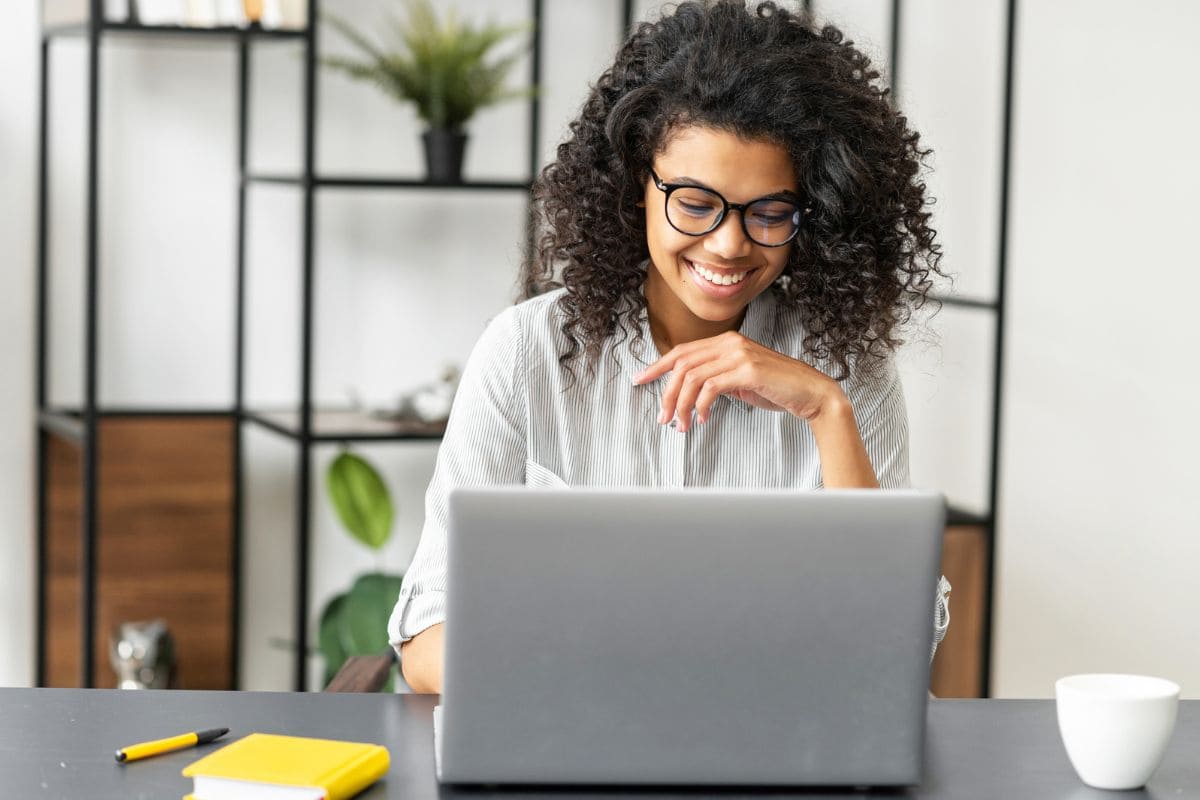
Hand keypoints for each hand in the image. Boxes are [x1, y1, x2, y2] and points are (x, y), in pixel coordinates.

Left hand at [632, 331, 840, 431]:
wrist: (811, 393)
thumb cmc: (777, 389)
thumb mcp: (741, 380)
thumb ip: (717, 378)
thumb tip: (691, 391)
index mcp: (727, 341)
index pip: (682, 351)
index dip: (657, 366)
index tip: (640, 380)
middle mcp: (730, 342)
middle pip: (682, 365)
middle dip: (666, 392)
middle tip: (662, 416)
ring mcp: (739, 354)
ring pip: (692, 377)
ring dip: (682, 404)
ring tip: (681, 425)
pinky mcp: (747, 370)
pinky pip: (710, 388)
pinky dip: (701, 406)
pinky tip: (702, 420)